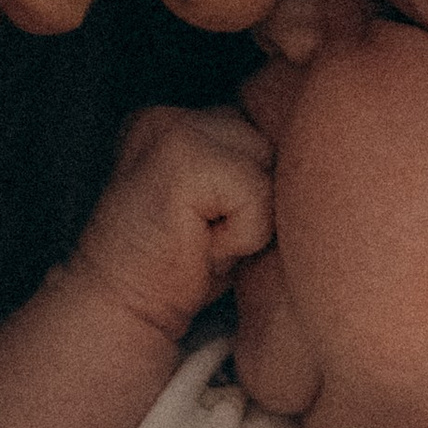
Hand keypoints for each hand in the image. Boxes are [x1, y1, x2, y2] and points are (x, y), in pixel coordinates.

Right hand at [63, 105, 272, 343]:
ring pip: (269, 167)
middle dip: (253, 201)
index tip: (203, 227)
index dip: (248, 193)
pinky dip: (245, 235)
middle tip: (205, 237)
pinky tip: (203, 249)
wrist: (121, 311)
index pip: (255, 134)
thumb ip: (242, 166)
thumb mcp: (215, 204)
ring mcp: (173, 131)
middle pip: (268, 145)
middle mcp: (167, 116)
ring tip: (205, 241)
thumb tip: (306, 153)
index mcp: (170, 120)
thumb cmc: (176, 270)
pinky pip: (259, 195)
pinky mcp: (183, 159)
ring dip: (252, 219)